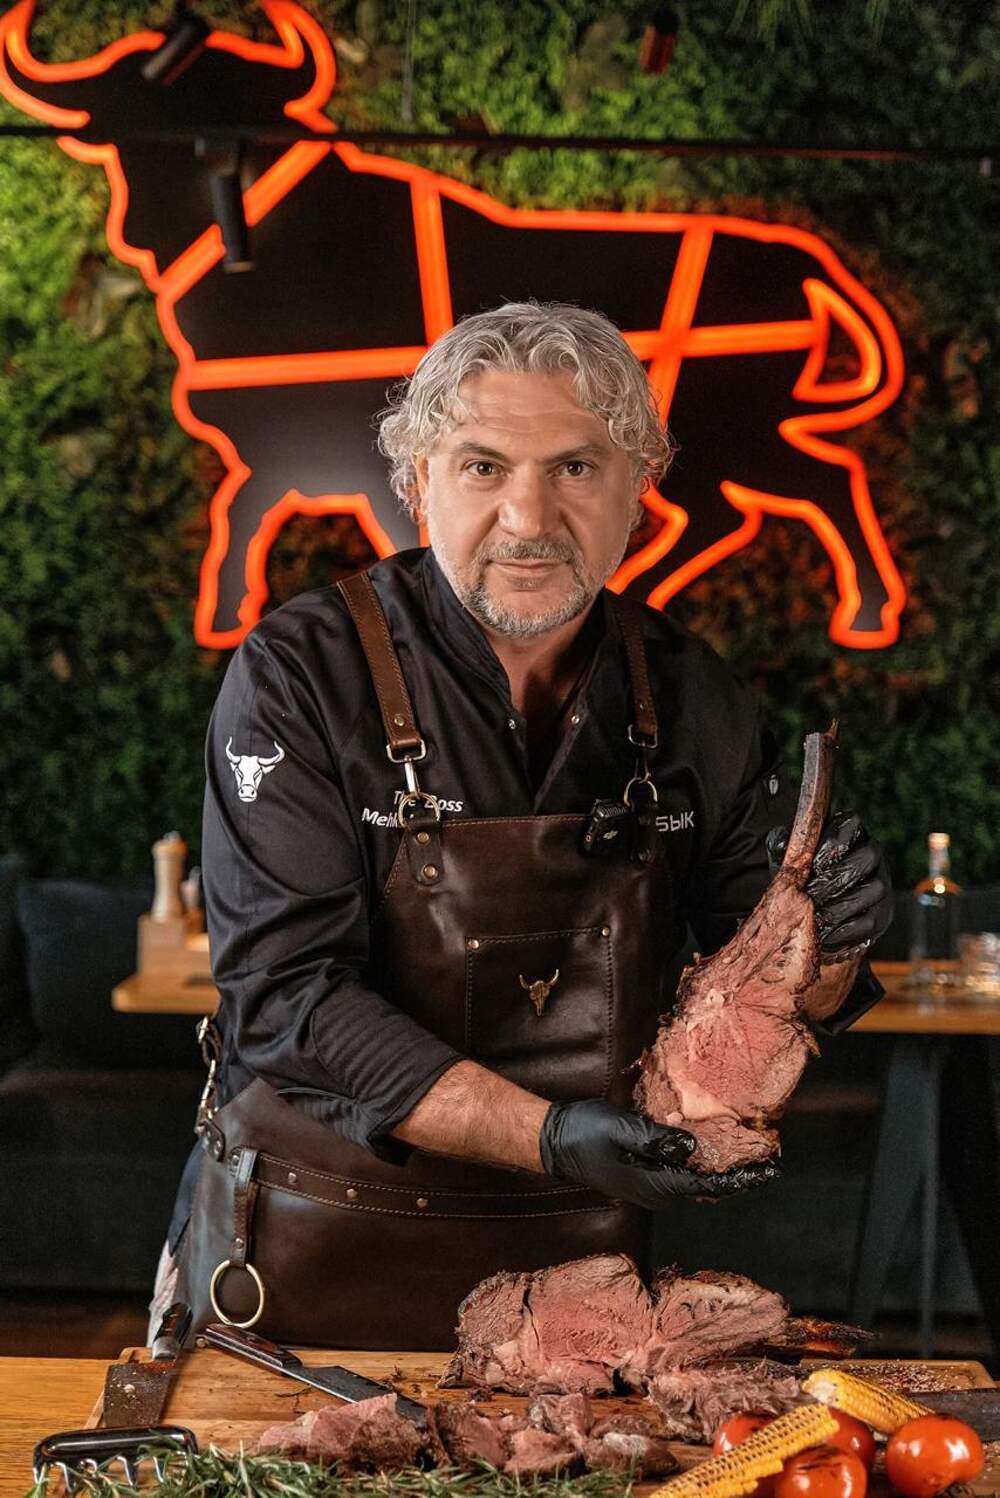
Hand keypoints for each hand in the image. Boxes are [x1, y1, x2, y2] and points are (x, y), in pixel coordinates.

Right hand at [538, 1099, 779, 1207]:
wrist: (552, 1140)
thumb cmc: (584, 1133)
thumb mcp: (622, 1129)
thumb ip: (658, 1139)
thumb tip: (695, 1149)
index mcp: (655, 1184)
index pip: (708, 1184)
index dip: (741, 1178)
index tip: (769, 1171)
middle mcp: (655, 1191)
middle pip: (704, 1184)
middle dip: (734, 1170)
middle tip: (764, 1154)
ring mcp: (648, 1185)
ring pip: (692, 1177)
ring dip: (716, 1164)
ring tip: (744, 1148)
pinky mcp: (641, 1174)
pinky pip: (677, 1170)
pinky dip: (697, 1159)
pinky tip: (707, 1144)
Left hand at [766, 811, 892, 957]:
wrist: (815, 913)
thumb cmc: (802, 878)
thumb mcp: (791, 858)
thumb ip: (783, 846)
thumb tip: (782, 846)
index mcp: (851, 833)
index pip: (851, 827)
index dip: (832, 844)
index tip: (812, 863)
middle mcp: (873, 855)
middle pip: (866, 859)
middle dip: (834, 878)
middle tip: (809, 894)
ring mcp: (882, 884)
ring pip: (873, 890)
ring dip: (840, 906)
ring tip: (814, 916)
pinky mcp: (882, 915)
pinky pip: (871, 921)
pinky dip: (845, 930)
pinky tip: (824, 933)